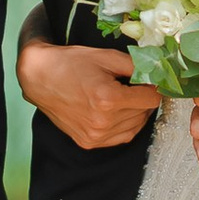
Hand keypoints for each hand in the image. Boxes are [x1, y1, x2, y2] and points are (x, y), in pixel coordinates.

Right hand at [19, 30, 159, 152]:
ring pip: (136, 127)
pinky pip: (121, 138)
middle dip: (143, 99)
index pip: (152, 99)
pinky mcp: (89, 142)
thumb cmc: (71, 63)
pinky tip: (117, 112)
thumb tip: (158, 74)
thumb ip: (136, 66)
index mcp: (108, 99)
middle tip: (133, 86)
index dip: (154, 87)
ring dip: (136, 113)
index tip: (150, 80)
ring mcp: (95, 135)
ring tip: (124, 97)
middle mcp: (103, 121)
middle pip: (145, 113)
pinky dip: (126, 125)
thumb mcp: (106, 57)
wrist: (40, 77)